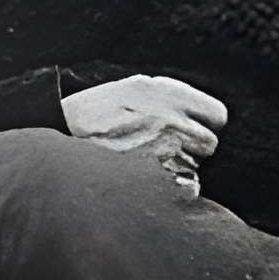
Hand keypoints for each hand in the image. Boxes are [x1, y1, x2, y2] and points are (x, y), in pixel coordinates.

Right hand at [61, 73, 225, 190]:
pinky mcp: (161, 181)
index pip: (217, 116)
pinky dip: (169, 191)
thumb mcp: (132, 88)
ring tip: (143, 163)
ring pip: (194, 168)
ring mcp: (169, 153)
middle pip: (208, 145)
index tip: (191, 129)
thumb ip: (169, 94)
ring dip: (176, 169)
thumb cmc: (94, 114)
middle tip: (160, 149)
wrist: (61, 141)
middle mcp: (174, 122)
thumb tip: (198, 108)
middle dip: (191, 148)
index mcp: (170, 95)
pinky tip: (144, 182)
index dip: (205, 124)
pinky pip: (184, 190)